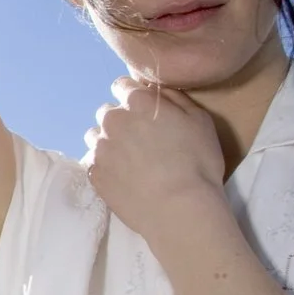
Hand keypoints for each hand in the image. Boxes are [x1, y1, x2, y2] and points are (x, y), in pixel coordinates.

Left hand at [84, 77, 227, 240]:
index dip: (134, 96)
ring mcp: (99, 147)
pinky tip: (123, 177)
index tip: (145, 111)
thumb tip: (157, 90)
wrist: (180, 209)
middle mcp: (112, 120)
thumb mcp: (200, 120)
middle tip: (142, 141)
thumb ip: (175, 98)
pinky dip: (105, 165)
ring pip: (97, 136)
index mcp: (137, 101)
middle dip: (122, 121)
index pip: (122, 85)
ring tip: (131, 161)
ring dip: (110, 142)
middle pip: (108, 112)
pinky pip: (93, 161)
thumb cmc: (198, 163)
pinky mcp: (93, 173)